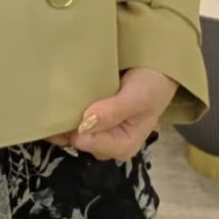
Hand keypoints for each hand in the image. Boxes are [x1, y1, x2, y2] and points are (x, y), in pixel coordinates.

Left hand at [44, 68, 178, 161]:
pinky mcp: (96, 122)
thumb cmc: (152, 85)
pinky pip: (76, 121)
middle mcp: (109, 145)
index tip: (63, 103)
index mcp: (122, 146)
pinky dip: (69, 109)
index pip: (85, 142)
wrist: (159, 72)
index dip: (72, 125)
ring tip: (60, 95)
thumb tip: (85, 124)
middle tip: (58, 97)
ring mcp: (102, 134)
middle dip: (66, 122)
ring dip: (66, 115)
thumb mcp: (138, 97)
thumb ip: (114, 111)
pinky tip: (66, 96)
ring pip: (73, 131)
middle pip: (76, 139)